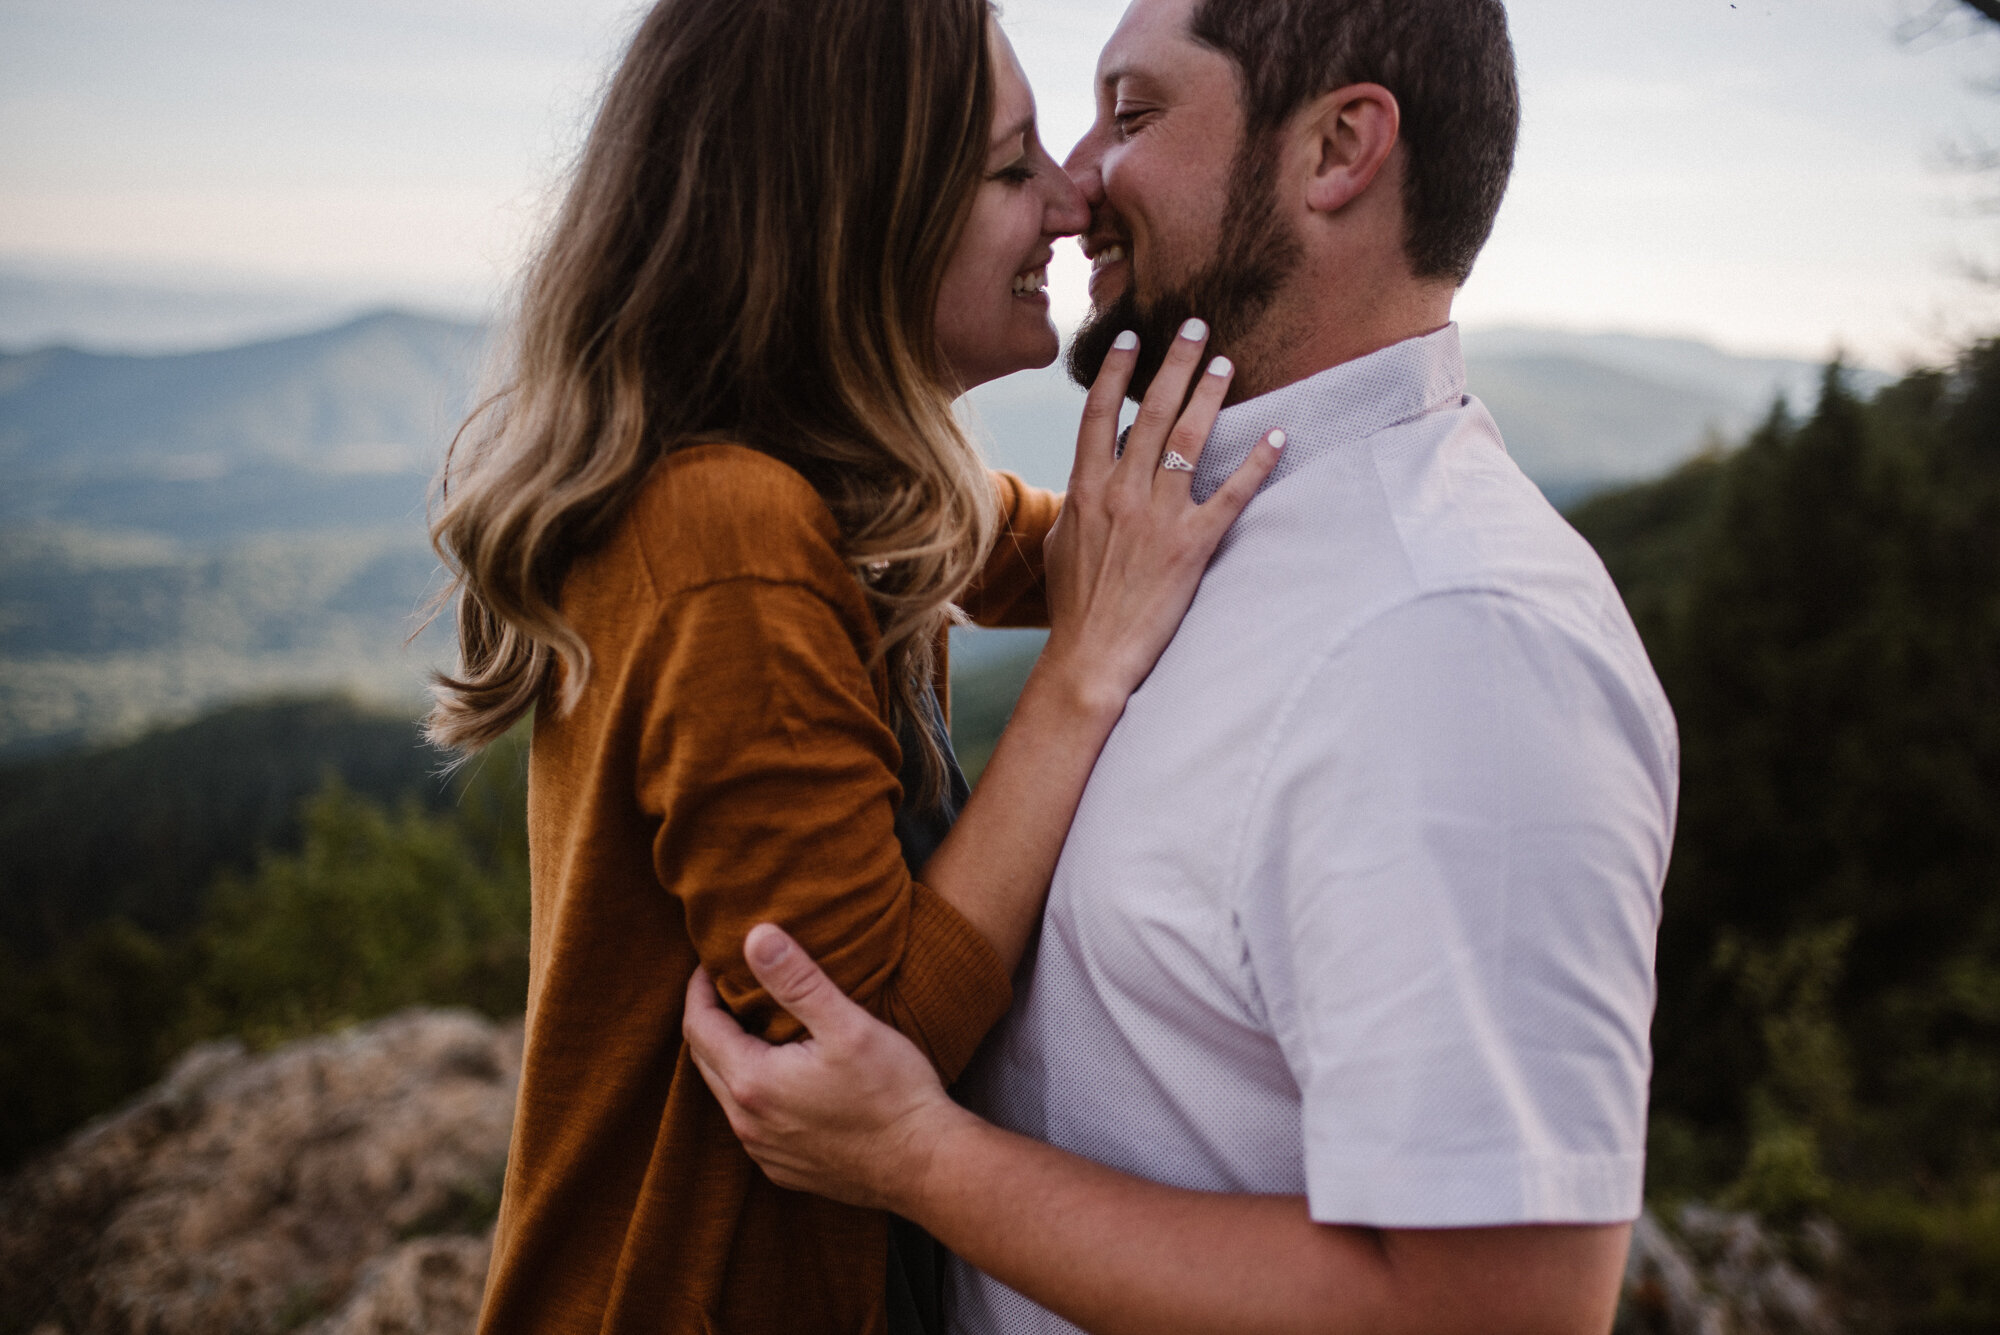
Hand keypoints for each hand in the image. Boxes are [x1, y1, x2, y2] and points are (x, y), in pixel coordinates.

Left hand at [682, 923, 968, 1212]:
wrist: (927, 1166)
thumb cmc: (893, 1093)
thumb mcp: (847, 1025)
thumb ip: (797, 980)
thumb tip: (754, 937)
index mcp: (753, 1082)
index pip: (698, 1027)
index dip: (699, 990)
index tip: (710, 964)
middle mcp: (747, 1123)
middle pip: (705, 1061)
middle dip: (711, 1020)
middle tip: (728, 988)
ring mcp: (765, 1152)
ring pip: (728, 1094)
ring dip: (732, 1057)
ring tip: (756, 1026)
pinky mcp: (786, 1169)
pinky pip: (753, 1123)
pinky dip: (755, 1092)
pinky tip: (784, 1077)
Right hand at [1039, 319, 1283, 709]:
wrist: (1092, 655)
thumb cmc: (1076, 604)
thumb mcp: (1063, 541)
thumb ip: (1079, 499)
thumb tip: (1091, 472)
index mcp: (1086, 490)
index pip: (1100, 414)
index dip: (1118, 371)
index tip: (1134, 337)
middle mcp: (1122, 494)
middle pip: (1150, 413)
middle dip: (1174, 364)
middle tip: (1194, 325)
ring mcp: (1158, 518)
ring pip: (1189, 442)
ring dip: (1209, 396)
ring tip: (1226, 363)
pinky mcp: (1192, 546)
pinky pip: (1231, 495)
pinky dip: (1256, 463)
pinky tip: (1277, 436)